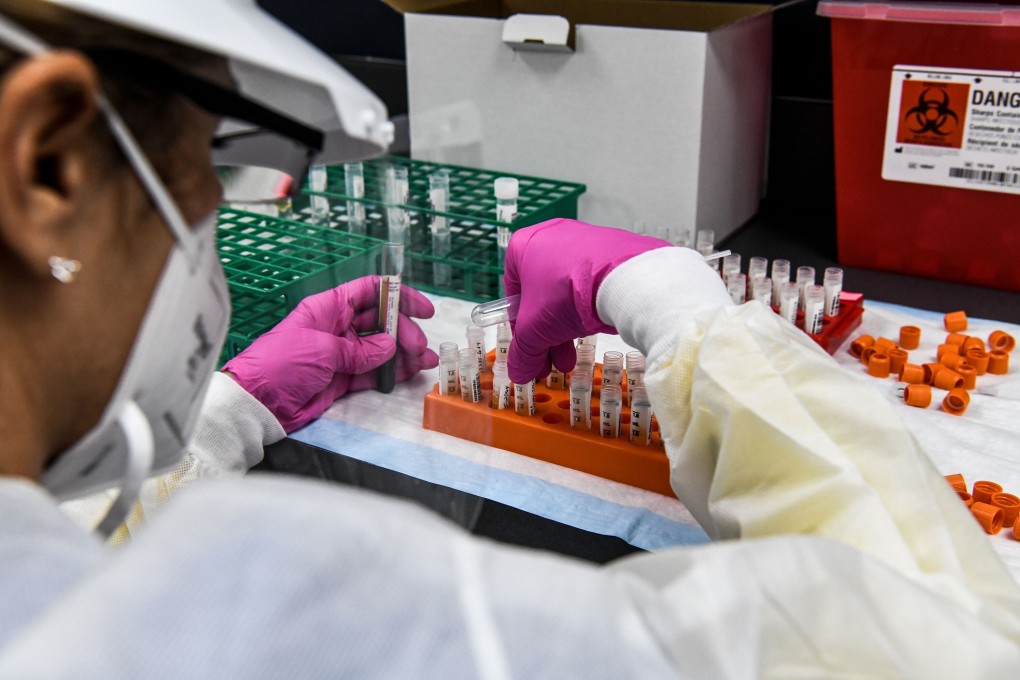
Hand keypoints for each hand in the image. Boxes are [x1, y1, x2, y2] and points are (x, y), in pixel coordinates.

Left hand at [223, 276, 438, 431]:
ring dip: (404, 354)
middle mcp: (337, 327)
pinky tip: (410, 373)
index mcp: (328, 308)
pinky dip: (392, 373)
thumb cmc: (280, 366)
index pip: (369, 292)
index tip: (422, 309)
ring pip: (381, 348)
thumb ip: (359, 350)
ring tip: (426, 363)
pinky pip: (373, 372)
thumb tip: (389, 347)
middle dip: (404, 331)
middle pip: (380, 321)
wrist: (257, 404)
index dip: (398, 295)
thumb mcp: (322, 351)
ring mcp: (341, 354)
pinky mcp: (342, 379)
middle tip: (419, 347)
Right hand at [503, 219, 669, 382]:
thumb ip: (523, 353)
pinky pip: (592, 283)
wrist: (622, 278)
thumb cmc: (566, 294)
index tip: (528, 351)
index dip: (519, 328)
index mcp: (524, 246)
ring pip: (568, 292)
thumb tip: (519, 374)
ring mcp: (584, 241)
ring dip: (566, 329)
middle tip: (551, 363)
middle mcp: (552, 237)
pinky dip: (589, 309)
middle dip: (545, 335)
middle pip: (542, 297)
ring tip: (572, 359)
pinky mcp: (612, 249)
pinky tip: (593, 332)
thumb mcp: (534, 330)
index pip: (514, 293)